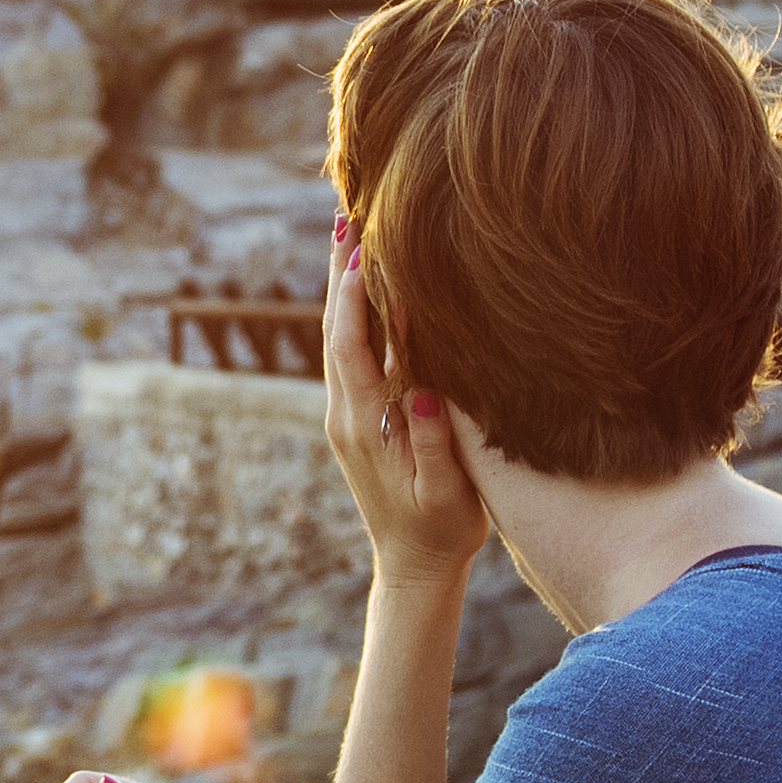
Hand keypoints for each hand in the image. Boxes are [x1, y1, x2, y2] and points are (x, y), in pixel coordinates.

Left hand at [320, 244, 493, 584]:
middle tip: (346, 215)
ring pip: (340, 340)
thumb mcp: (446, 494)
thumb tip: (425, 391)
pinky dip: (356, 317)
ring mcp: (348, 415)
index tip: (362, 244)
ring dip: (343, 290)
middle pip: (335, 330)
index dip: (353, 295)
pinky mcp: (358, 419)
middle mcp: (345, 413)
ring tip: (352, 236)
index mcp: (363, 424)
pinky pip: (352, 356)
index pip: (351, 346)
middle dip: (339, 273)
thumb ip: (434, 444)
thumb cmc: (441, 531)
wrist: (414, 568)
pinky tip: (368, 292)